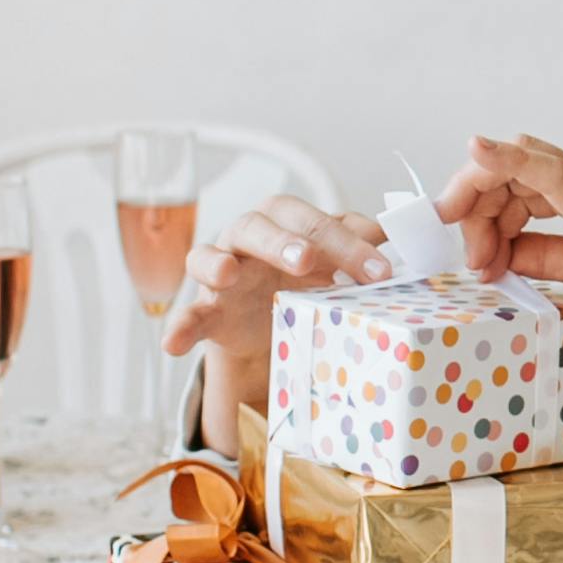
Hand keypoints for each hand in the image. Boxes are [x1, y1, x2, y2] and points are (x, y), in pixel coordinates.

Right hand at [159, 205, 388, 366]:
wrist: (271, 327)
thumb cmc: (304, 280)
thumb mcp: (333, 262)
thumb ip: (356, 245)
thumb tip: (389, 233)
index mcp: (284, 219)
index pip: (314, 220)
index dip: (347, 243)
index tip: (380, 271)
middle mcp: (247, 237)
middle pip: (260, 227)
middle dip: (285, 241)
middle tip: (308, 259)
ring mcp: (219, 273)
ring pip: (208, 256)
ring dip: (218, 262)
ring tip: (229, 273)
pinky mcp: (206, 310)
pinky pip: (187, 315)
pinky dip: (179, 327)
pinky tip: (173, 343)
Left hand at [431, 138, 562, 340]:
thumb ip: (543, 255)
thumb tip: (500, 257)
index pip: (519, 179)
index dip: (485, 210)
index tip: (475, 251)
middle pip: (511, 170)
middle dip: (476, 207)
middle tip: (471, 258)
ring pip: (519, 169)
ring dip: (484, 208)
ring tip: (482, 259)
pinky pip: (547, 172)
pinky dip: (507, 159)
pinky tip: (477, 152)